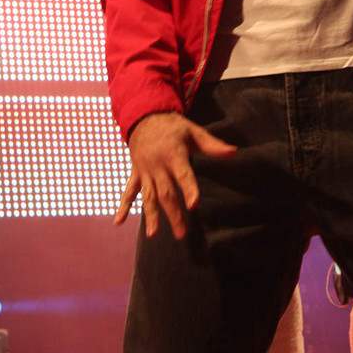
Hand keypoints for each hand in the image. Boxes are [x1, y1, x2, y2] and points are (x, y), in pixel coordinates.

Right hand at [115, 111, 236, 239]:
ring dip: (151, 216)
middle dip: (173, 214)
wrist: (144, 117)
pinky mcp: (136, 174)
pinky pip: (129, 191)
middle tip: (182, 234)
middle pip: (166, 193)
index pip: (183, 174)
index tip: (194, 205)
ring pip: (148, 196)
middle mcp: (158, 165)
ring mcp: (145, 171)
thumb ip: (212, 145)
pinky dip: (123, 206)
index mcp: (174, 154)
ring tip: (153, 235)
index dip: (189, 189)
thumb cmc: (173, 126)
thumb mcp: (193, 131)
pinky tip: (118, 222)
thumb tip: (234, 152)